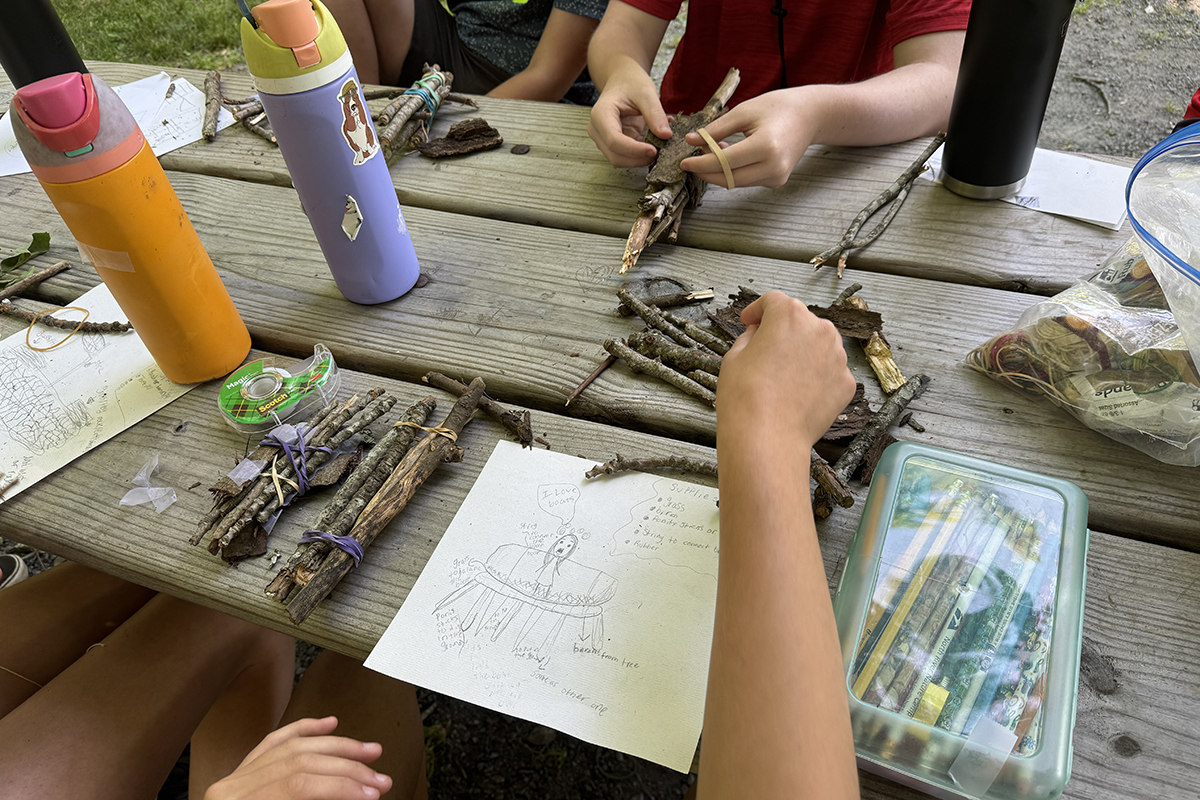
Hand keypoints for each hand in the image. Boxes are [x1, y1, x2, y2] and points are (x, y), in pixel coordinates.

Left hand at [204, 717, 392, 799]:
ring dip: (337, 746)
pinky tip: (329, 724)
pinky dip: (304, 729)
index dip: (342, 786)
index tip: (371, 794)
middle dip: (347, 769)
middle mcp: (233, 787)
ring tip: (368, 752)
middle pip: (302, 761)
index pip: (300, 784)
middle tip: (379, 780)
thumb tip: (355, 795)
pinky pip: (274, 742)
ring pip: (293, 745)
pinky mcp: (242, 774)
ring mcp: (236, 778)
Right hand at [588, 64, 672, 167]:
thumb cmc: (630, 82)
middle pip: (615, 156)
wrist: (622, 79)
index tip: (654, 150)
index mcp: (600, 114)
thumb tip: (666, 135)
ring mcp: (603, 138)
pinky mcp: (612, 143)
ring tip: (658, 145)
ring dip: (640, 158)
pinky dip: (641, 154)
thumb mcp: (646, 93)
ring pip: (620, 159)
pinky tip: (653, 142)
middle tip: (660, 151)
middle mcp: (597, 129)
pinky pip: (626, 156)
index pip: (614, 141)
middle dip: (638, 158)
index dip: (635, 150)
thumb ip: (655, 114)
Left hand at [680, 88, 819, 188]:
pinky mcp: (776, 181)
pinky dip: (732, 172)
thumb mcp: (744, 111)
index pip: (724, 162)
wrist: (810, 116)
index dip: (701, 164)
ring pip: (736, 182)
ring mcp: (776, 177)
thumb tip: (691, 140)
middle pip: (728, 179)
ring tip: (709, 153)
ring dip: (718, 172)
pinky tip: (727, 156)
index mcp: (766, 146)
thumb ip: (716, 129)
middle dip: (706, 172)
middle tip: (691, 160)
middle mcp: (773, 167)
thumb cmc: (778, 108)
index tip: (684, 161)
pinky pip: (746, 181)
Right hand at [717, 292, 855, 449]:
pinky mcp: (846, 383)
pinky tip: (797, 393)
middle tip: (765, 351)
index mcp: (789, 315)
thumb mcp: (734, 357)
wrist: (767, 438)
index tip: (751, 320)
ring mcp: (837, 357)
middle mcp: (819, 330)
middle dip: (783, 332)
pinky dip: (816, 378)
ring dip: (802, 354)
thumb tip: (759, 335)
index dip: (757, 310)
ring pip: (818, 346)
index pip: (773, 301)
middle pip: (800, 322)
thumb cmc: (746, 399)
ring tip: (782, 377)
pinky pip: (829, 372)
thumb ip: (750, 337)